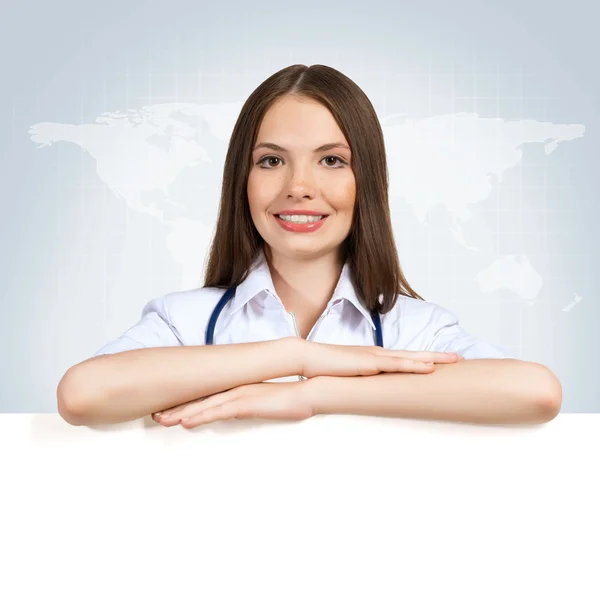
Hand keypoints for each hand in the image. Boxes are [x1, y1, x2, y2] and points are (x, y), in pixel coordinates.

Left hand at [152, 381, 312, 428]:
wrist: (308, 393)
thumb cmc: (290, 400)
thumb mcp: (264, 403)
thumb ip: (248, 405)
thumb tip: (236, 411)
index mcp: (237, 388)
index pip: (206, 396)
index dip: (185, 403)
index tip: (168, 409)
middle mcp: (234, 388)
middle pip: (199, 399)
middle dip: (175, 407)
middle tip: (154, 414)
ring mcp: (239, 395)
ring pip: (203, 405)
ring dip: (180, 413)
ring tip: (160, 419)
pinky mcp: (246, 403)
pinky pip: (218, 411)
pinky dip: (200, 416)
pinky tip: (185, 423)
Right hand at [299, 340, 463, 378]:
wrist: (310, 357)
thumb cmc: (327, 368)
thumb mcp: (349, 377)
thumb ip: (361, 382)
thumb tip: (370, 391)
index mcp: (375, 358)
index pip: (405, 358)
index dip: (424, 359)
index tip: (442, 361)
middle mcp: (379, 354)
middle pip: (414, 354)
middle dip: (437, 356)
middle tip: (459, 358)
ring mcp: (376, 357)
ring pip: (411, 357)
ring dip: (433, 358)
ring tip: (453, 360)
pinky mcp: (370, 363)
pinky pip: (397, 364)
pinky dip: (415, 365)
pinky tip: (429, 367)